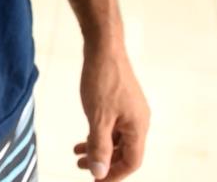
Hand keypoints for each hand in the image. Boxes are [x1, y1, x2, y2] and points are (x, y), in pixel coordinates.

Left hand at [75, 46, 149, 180]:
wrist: (103, 47)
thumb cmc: (102, 79)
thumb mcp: (97, 117)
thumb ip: (99, 146)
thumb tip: (99, 173)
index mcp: (138, 127)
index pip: (131, 162)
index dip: (114, 175)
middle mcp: (138, 120)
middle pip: (124, 152)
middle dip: (104, 163)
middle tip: (82, 169)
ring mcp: (130, 110)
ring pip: (116, 139)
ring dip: (98, 148)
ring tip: (77, 155)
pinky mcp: (120, 102)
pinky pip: (112, 126)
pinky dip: (98, 134)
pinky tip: (83, 137)